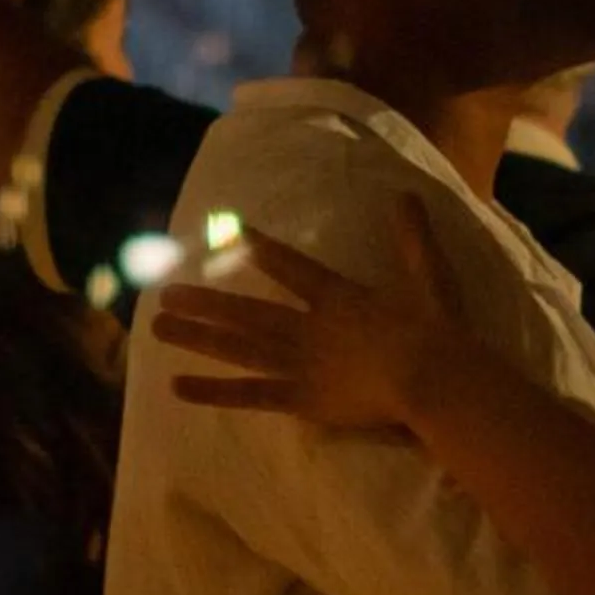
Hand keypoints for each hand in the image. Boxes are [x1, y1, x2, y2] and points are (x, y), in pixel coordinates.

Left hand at [152, 196, 461, 430]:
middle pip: (246, 310)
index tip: (227, 233)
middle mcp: (308, 326)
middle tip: (162, 293)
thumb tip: (405, 195)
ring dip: (196, 337)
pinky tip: (178, 386)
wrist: (435, 379)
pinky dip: (213, 392)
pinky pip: (250, 395)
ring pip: (238, 347)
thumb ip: (413, 238)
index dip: (258, 249)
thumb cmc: (438, 331)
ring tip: (157, 328)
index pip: (289, 266)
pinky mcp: (301, 399)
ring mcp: (300, 363)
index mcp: (337, 297)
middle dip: (204, 301)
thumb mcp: (429, 277)